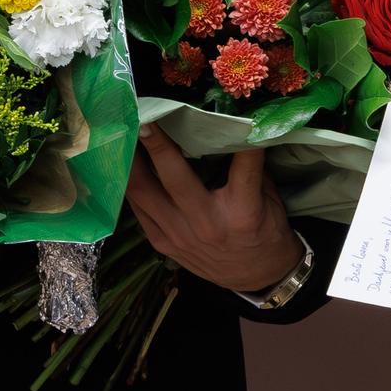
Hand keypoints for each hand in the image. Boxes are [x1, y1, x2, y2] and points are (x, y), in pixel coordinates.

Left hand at [125, 123, 300, 294]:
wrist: (256, 278)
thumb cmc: (264, 230)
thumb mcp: (269, 199)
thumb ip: (248, 168)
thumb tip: (227, 128)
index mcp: (243, 212)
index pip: (242, 167)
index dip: (237, 139)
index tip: (229, 112)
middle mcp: (208, 224)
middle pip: (175, 178)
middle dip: (157, 145)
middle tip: (145, 117)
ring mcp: (180, 236)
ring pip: (144, 192)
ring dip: (130, 161)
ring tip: (122, 133)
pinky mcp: (162, 243)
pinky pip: (137, 208)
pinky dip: (128, 184)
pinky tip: (122, 163)